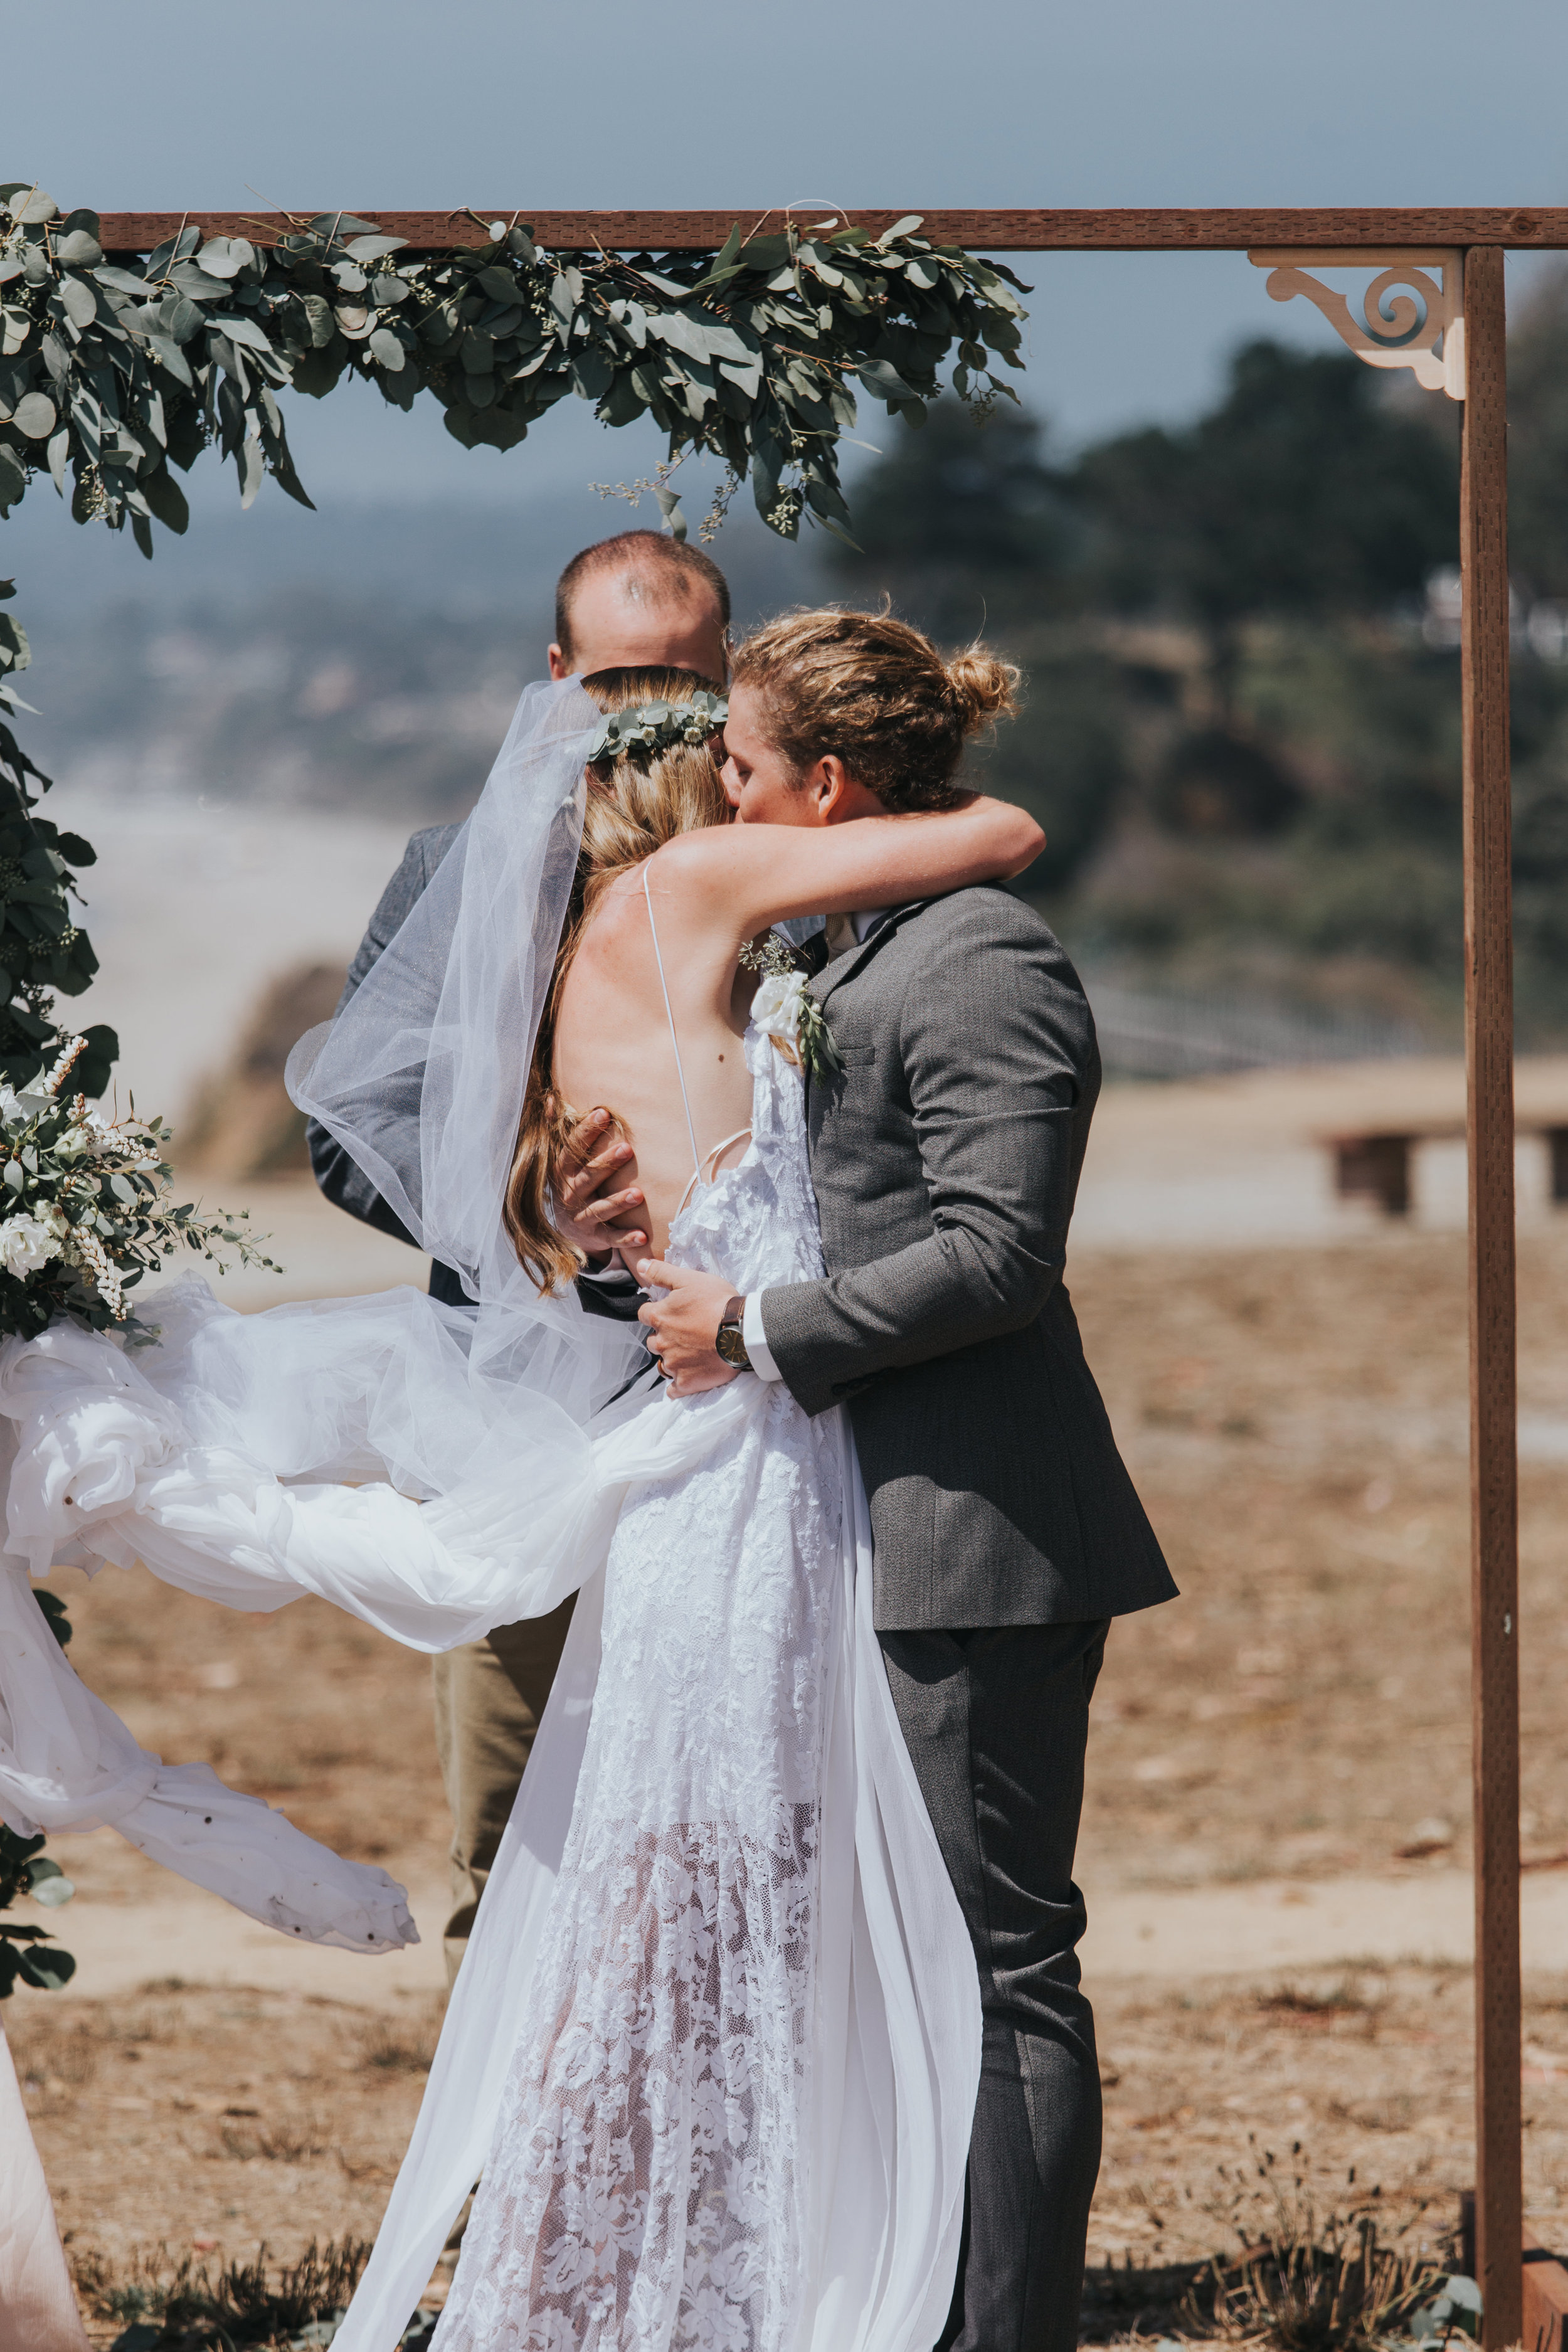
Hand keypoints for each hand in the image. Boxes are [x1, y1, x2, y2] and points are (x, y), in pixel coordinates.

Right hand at [550, 1107, 647, 1264]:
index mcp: (562, 1173)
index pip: (571, 1150)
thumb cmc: (570, 1184)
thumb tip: (550, 1097)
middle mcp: (569, 1195)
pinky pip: (611, 1238)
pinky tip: (643, 1236)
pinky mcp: (594, 1237)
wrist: (566, 1230)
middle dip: (605, 1164)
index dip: (585, 1132)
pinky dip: (626, 1238)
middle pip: (587, 1178)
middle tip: (627, 1149)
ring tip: (638, 1194)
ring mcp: (581, 1217)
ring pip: (600, 1209)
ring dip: (618, 1202)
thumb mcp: (561, 1159)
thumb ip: (557, 1130)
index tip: (602, 1113)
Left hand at [636, 1260, 742, 1396]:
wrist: (742, 1332)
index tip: (670, 1312)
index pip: (644, 1314)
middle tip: (685, 1333)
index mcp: (659, 1317)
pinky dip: (677, 1385)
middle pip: (653, 1341)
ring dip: (671, 1359)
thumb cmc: (717, 1303)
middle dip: (664, 1337)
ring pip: (663, 1364)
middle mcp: (661, 1342)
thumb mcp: (690, 1279)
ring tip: (690, 1354)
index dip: (656, 1312)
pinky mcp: (687, 1382)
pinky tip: (687, 1378)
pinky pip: (673, 1390)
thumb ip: (662, 1272)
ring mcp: (673, 1364)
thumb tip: (639, 1264)